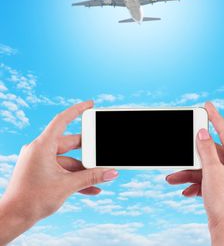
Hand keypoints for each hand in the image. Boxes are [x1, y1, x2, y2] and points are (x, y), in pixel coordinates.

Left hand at [0, 101, 118, 244]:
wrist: (13, 218)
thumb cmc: (32, 200)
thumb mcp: (66, 186)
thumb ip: (91, 177)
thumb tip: (111, 172)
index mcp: (43, 146)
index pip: (62, 120)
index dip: (78, 110)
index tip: (90, 104)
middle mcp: (40, 150)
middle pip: (69, 142)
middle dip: (88, 149)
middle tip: (102, 149)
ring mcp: (40, 161)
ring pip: (68, 159)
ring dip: (83, 169)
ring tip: (100, 176)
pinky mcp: (41, 172)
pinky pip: (62, 169)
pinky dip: (75, 176)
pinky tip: (91, 187)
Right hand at [166, 102, 223, 245]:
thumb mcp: (212, 172)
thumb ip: (206, 150)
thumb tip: (201, 133)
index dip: (215, 117)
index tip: (207, 105)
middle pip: (212, 153)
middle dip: (192, 156)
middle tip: (181, 148)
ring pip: (206, 168)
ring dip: (189, 172)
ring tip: (173, 178)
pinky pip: (207, 180)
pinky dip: (195, 183)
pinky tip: (186, 190)